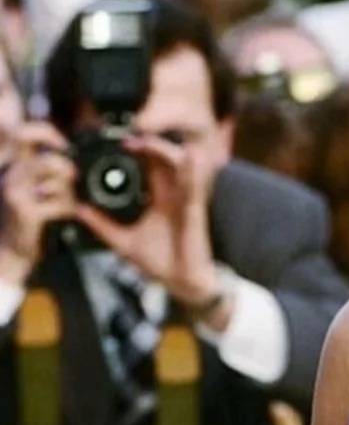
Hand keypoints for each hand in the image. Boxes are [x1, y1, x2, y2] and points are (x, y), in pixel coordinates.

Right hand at [0, 123, 75, 284]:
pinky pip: (59, 202)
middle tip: (71, 177)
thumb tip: (66, 153)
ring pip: (54, 177)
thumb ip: (43, 169)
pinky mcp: (26, 212)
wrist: (9, 251)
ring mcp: (16, 193)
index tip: (63, 145)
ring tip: (68, 201)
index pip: (22, 132)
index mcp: (12, 166)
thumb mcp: (31, 188)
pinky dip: (69, 208)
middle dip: (63, 163)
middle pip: (41, 150)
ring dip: (69, 189)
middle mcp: (10, 175)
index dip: (46, 131)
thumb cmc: (25, 218)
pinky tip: (66, 214)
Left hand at [73, 134, 218, 306]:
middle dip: (149, 144)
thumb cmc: (162, 263)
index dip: (140, 150)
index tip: (119, 142)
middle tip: (126, 140)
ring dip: (165, 152)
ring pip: (181, 167)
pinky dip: (193, 172)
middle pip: (165, 160)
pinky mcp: (195, 214)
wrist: (183, 285)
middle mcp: (174, 197)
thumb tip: (78, 211)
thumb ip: (102, 226)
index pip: (151, 167)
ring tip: (146, 142)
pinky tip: (188, 157)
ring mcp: (186, 203)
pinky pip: (195, 189)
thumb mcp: (124, 242)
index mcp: (160, 200)